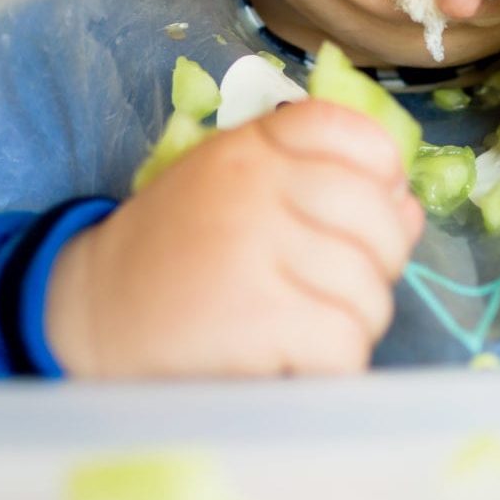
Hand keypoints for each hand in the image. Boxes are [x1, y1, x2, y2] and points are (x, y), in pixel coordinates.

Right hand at [44, 100, 423, 378]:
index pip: (359, 134)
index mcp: (255, 146)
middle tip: (334, 288)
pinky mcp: (256, 317)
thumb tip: (409, 207)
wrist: (91, 310)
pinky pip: (343, 343)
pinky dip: (331, 365)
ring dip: (350, 324)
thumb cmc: (178, 249)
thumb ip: (318, 180)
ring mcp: (258, 248)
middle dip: (378, 266)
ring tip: (302, 327)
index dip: (383, 179)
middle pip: (382, 221)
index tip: (360, 213)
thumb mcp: (236, 185)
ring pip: (369, 292)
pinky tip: (294, 360)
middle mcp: (259, 186)